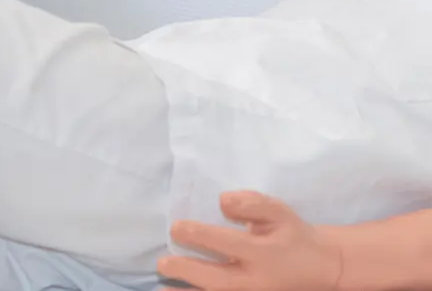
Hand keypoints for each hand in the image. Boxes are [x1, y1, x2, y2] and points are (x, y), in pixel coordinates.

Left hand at [160, 192, 345, 290]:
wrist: (321, 268)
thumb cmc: (291, 235)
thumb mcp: (278, 212)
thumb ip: (251, 204)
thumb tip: (221, 201)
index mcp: (265, 252)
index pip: (228, 243)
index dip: (200, 236)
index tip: (176, 228)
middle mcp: (258, 279)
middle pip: (220, 280)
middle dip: (189, 271)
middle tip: (163, 263)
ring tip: (161, 289)